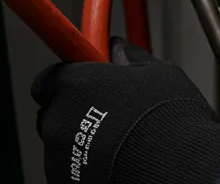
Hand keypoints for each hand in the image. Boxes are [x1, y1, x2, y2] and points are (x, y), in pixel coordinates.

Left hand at [32, 39, 219, 183]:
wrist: (172, 166)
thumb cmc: (163, 118)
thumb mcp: (155, 72)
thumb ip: (128, 58)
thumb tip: (118, 49)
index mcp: (73, 86)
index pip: (46, 79)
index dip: (68, 78)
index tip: (86, 77)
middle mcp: (57, 122)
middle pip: (54, 112)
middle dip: (76, 110)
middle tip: (108, 107)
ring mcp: (58, 158)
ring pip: (63, 142)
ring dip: (83, 138)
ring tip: (118, 137)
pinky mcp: (67, 183)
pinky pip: (72, 167)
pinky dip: (88, 163)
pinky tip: (116, 157)